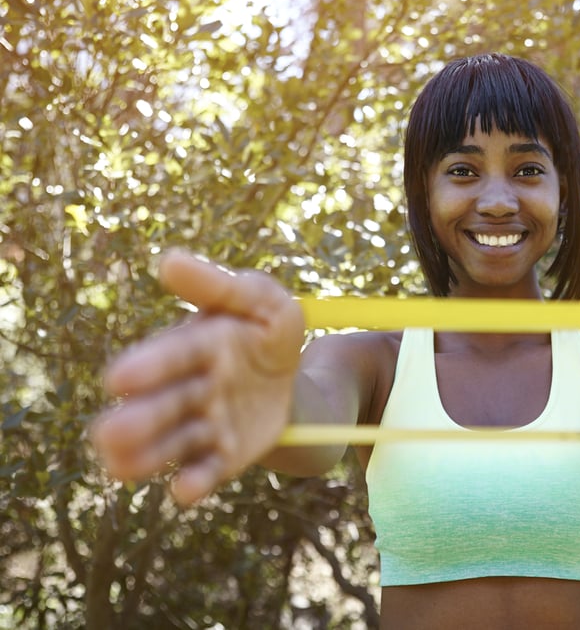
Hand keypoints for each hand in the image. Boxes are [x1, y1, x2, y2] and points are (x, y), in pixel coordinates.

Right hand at [91, 250, 304, 504]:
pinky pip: (208, 470)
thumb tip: (169, 260)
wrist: (300, 378)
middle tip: (107, 434)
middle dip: (137, 419)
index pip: (172, 355)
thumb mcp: (262, 301)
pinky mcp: (223, 455)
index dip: (149, 366)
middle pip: (162, 404)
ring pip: (173, 442)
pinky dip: (195, 481)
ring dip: (148, 455)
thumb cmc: (269, 329)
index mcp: (197, 344)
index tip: (117, 379)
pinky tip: (184, 492)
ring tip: (120, 466)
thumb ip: (220, 286)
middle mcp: (191, 386)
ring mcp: (204, 423)